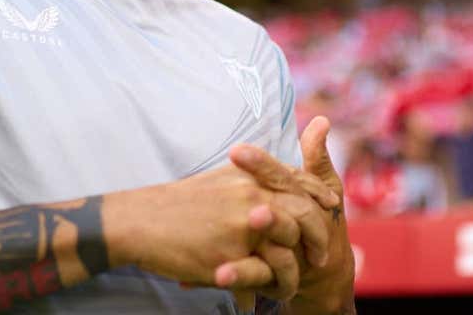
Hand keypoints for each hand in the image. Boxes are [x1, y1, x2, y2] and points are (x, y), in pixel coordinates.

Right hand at [104, 162, 306, 287]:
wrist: (141, 220)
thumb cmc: (178, 203)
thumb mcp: (219, 180)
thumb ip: (250, 177)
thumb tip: (277, 176)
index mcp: (249, 176)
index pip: (298, 181)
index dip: (319, 194)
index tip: (331, 206)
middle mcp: (251, 197)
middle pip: (304, 214)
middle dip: (319, 236)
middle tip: (321, 256)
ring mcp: (242, 228)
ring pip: (288, 253)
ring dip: (294, 273)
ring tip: (291, 285)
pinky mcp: (229, 256)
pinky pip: (263, 277)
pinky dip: (270, 287)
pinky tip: (266, 296)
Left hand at [224, 116, 354, 312]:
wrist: (325, 273)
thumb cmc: (318, 222)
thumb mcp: (316, 189)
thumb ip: (314, 157)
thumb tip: (322, 121)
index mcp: (304, 200)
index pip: (283, 178)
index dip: (261, 164)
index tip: (237, 150)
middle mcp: (300, 226)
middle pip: (283, 208)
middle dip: (261, 200)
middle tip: (236, 191)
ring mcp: (291, 255)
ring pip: (276, 245)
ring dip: (260, 237)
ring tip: (246, 221)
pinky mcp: (279, 281)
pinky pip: (259, 280)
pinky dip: (238, 279)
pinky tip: (213, 276)